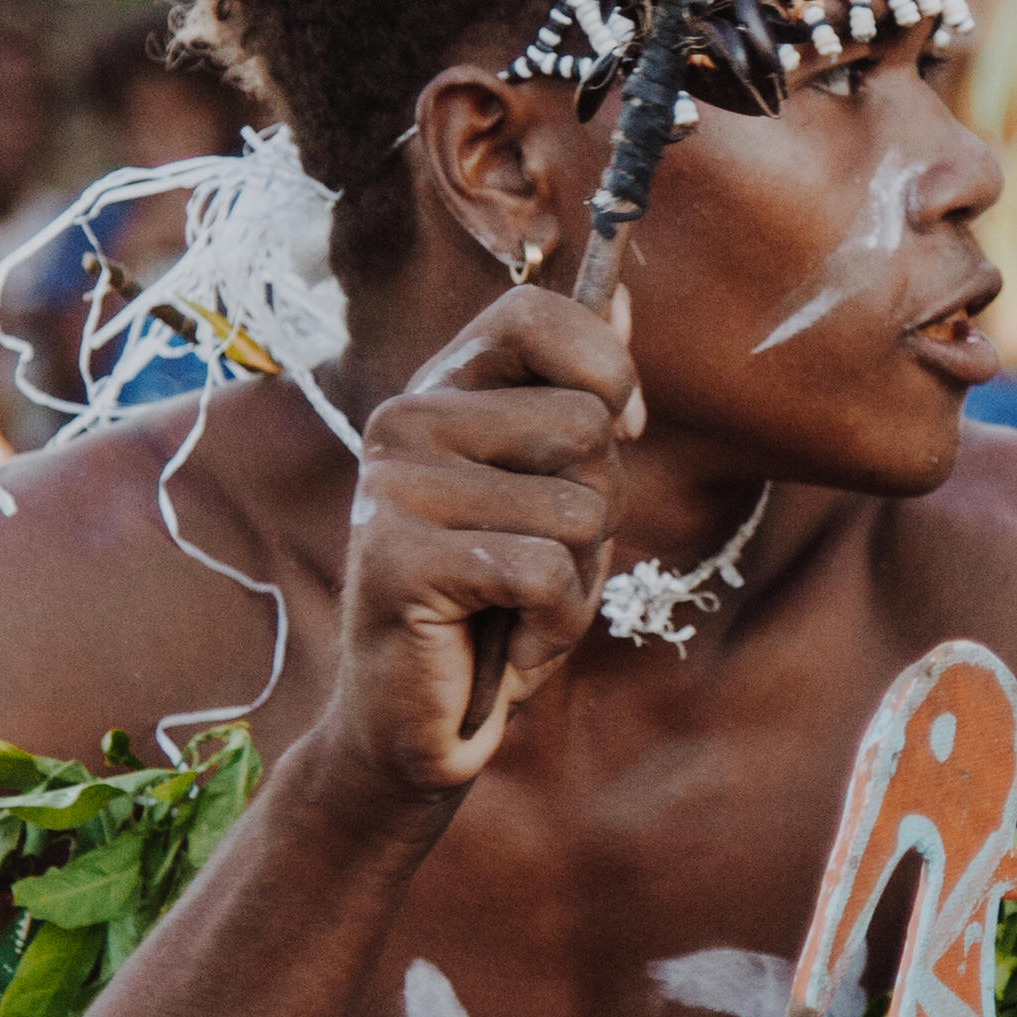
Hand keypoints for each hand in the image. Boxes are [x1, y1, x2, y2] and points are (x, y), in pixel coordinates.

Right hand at [317, 287, 634, 792]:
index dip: (607, 369)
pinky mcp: (395, 557)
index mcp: (443, 390)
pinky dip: (553, 626)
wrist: (422, 721)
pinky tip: (505, 644)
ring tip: (519, 608)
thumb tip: (623, 296)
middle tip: (539, 560)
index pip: (535, 313)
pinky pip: (544, 573)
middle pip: (585, 425)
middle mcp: (405, 420)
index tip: (622, 432)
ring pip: (578, 509)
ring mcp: (393, 485)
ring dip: (579, 583)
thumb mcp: (554, 492)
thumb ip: (581, 398)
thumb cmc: (500, 601)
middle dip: (601, 510)